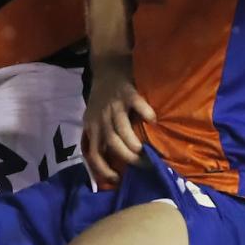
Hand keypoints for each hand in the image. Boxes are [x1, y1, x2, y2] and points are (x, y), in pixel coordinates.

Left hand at [83, 63, 154, 185]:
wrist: (107, 65)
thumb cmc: (104, 97)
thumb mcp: (95, 118)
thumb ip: (101, 136)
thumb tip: (113, 163)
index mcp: (91, 126)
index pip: (93, 153)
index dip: (103, 168)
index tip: (117, 179)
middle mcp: (100, 117)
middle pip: (110, 142)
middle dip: (126, 157)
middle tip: (142, 165)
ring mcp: (112, 104)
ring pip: (120, 128)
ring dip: (133, 142)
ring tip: (146, 151)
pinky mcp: (126, 91)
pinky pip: (136, 104)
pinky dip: (144, 113)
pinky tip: (153, 120)